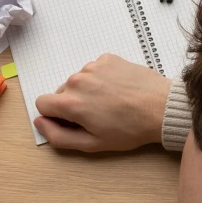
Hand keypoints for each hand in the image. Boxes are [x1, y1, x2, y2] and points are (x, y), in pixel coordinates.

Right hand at [35, 54, 171, 151]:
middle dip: (74, 104)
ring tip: (112, 102)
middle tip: (99, 116)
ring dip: (89, 91)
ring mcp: (93, 66)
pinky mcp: (107, 58)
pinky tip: (118, 89)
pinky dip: (102, 79)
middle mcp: (77, 80)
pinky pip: (94, 70)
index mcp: (70, 102)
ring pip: (79, 81)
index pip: (42, 103)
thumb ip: (59, 136)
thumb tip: (39, 122)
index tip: (74, 122)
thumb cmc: (129, 129)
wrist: (162, 108)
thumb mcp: (92, 143)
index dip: (54, 115)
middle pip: (61, 92)